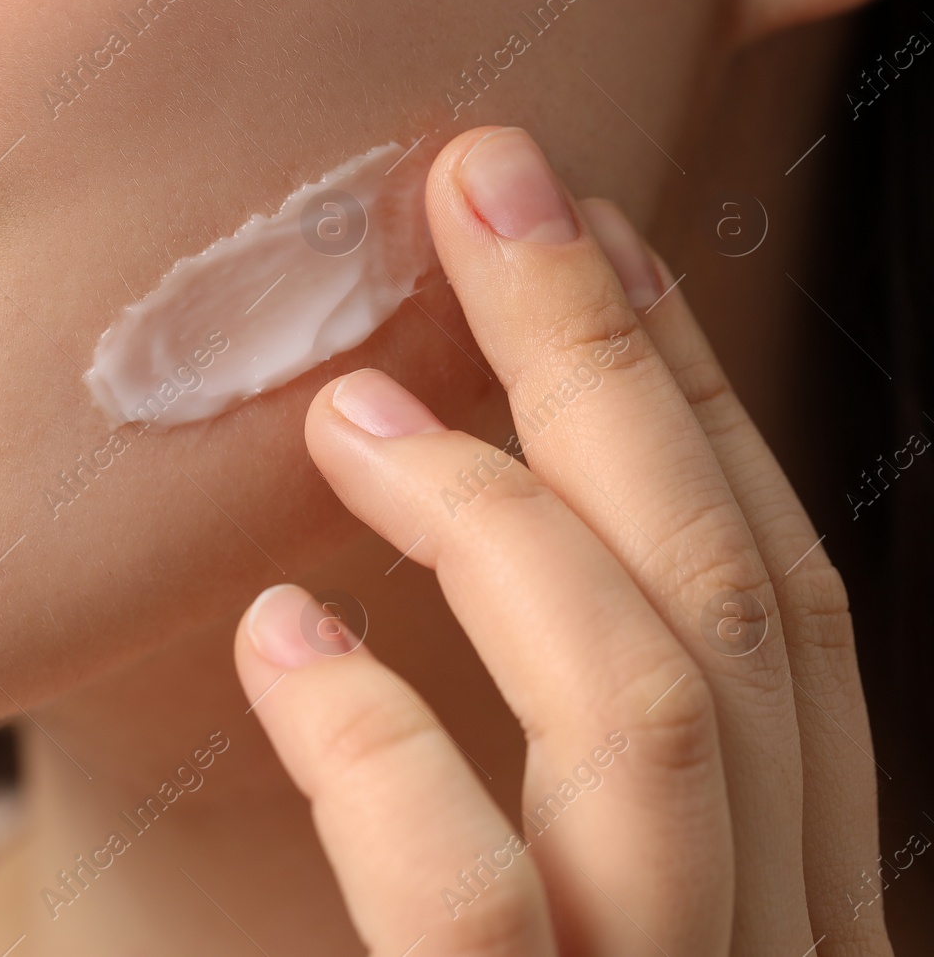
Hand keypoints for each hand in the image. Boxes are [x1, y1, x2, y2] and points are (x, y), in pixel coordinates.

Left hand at [234, 127, 884, 954]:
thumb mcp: (591, 914)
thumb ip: (583, 784)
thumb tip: (492, 524)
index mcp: (798, 894)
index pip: (777, 613)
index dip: (694, 406)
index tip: (602, 254)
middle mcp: (783, 945)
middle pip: (731, 609)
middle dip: (611, 372)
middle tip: (490, 198)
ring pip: (648, 714)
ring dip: (501, 517)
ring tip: (352, 413)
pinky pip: (469, 898)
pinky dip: (377, 748)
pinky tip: (282, 637)